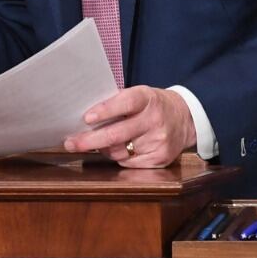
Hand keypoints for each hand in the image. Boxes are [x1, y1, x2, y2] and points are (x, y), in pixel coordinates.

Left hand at [61, 86, 196, 167]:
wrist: (186, 118)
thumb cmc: (151, 105)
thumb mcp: (139, 94)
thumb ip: (116, 102)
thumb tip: (84, 116)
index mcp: (147, 98)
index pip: (125, 103)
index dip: (105, 110)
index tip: (87, 118)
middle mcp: (154, 120)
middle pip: (117, 134)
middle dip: (90, 140)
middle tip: (70, 143)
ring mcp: (159, 141)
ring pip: (120, 151)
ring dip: (102, 149)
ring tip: (93, 144)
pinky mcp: (161, 158)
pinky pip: (128, 163)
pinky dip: (118, 157)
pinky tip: (116, 149)